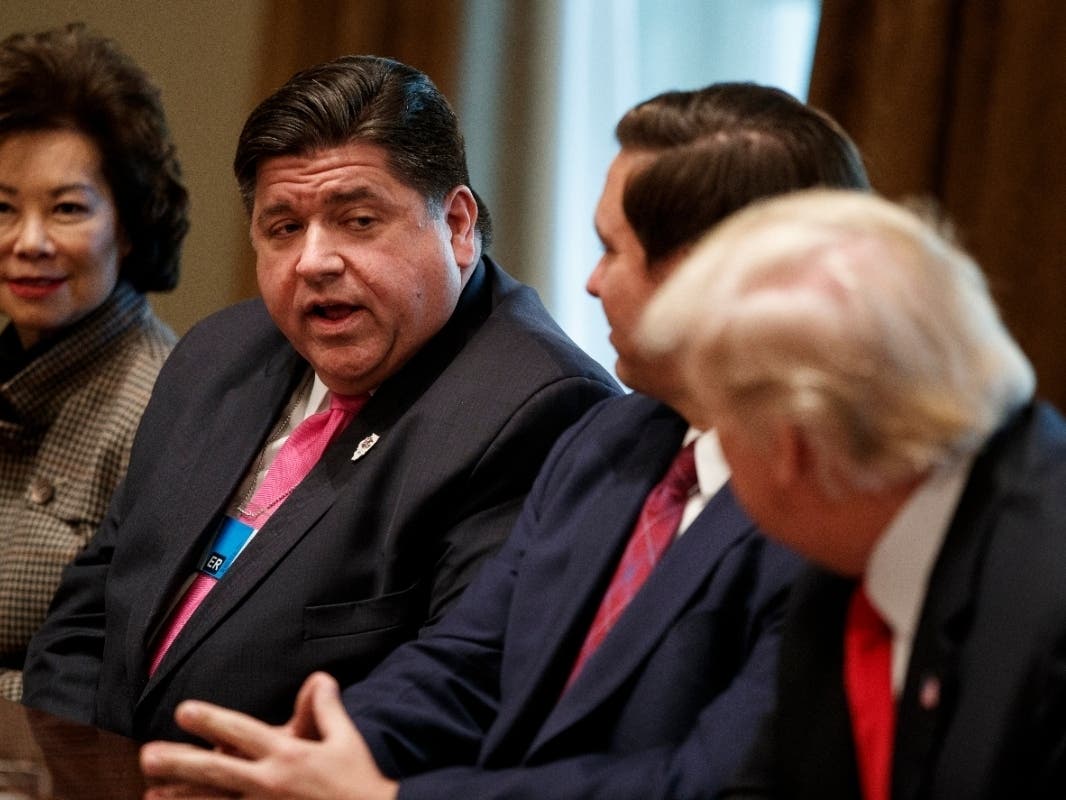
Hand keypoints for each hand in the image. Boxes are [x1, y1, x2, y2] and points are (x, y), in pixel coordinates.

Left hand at [140, 672, 397, 799]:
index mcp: (289, 756)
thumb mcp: (346, 740)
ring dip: (180, 799)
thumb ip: (327, 708)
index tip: (183, 711)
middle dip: (179, 762)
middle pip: (215, 772)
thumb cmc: (360, 781)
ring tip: (150, 795)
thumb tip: (320, 678)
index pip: (242, 732)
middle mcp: (269, 784)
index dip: (211, 720)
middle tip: (148, 755)